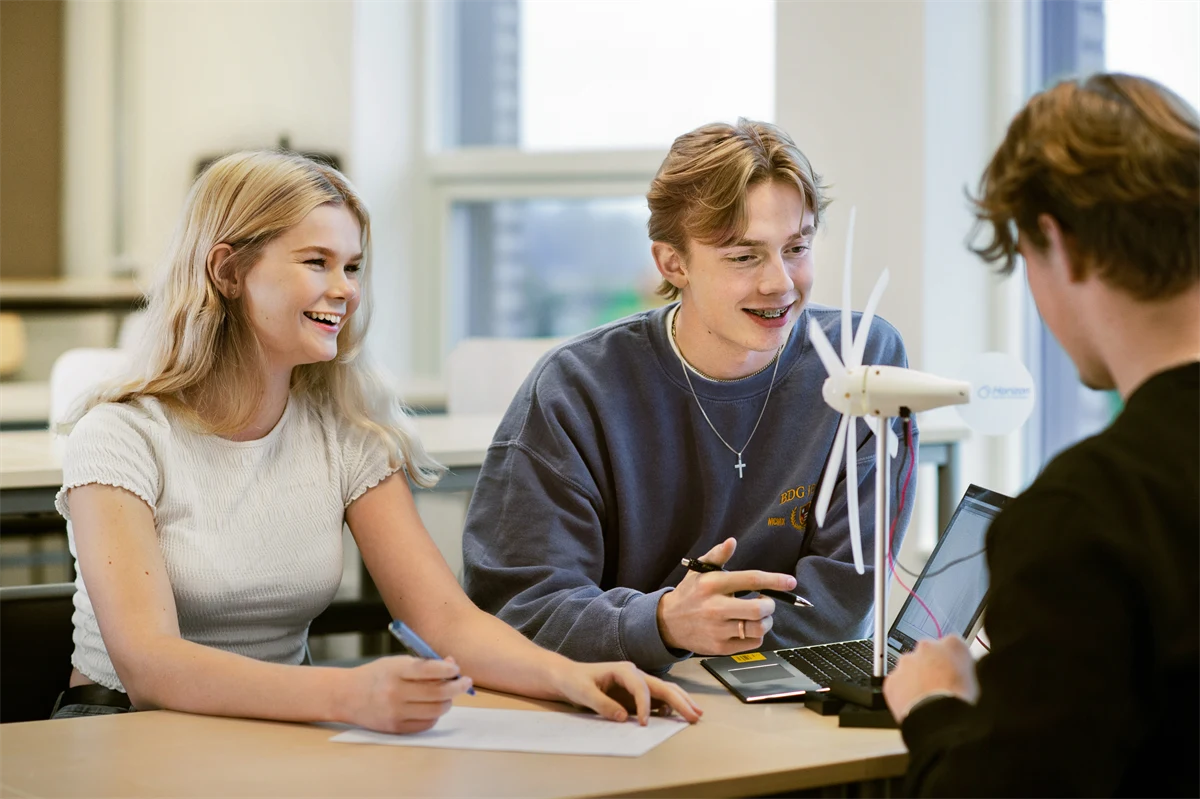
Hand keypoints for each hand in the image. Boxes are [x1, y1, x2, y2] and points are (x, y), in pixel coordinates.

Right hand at [340, 655, 473, 733]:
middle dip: (456, 687)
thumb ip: (423, 664)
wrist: (346, 696)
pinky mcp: (395, 728)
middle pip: (436, 693)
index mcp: (395, 671)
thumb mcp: (396, 662)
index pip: (428, 669)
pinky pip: (425, 725)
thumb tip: (452, 666)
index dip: (448, 668)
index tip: (456, 667)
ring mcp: (395, 713)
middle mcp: (394, 693)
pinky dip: (434, 716)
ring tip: (448, 695)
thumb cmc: (377, 675)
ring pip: (435, 711)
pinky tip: (433, 707)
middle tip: (465, 682)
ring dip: (447, 702)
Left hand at [551, 661, 702, 724]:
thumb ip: (602, 704)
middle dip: (679, 700)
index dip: (645, 706)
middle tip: (694, 715)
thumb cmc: (574, 681)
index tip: (643, 724)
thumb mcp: (583, 692)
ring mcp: (637, 684)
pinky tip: (680, 716)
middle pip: (662, 686)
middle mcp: (634, 674)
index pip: (641, 687)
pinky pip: (658, 700)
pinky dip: (671, 707)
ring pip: (665, 691)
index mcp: (623, 670)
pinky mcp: (636, 695)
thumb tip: (623, 717)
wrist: (567, 677)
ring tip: (697, 713)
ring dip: (681, 702)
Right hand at [657, 537, 797, 654]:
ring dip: (766, 621)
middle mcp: (715, 607)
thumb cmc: (690, 593)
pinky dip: (757, 635)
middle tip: (766, 602)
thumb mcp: (699, 570)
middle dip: (770, 605)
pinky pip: (753, 642)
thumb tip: (732, 542)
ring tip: (759, 615)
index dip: (775, 580)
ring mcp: (718, 630)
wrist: (668, 623)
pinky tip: (747, 627)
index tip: (790, 582)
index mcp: (712, 584)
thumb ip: (717, 555)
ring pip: (758, 628)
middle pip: (759, 610)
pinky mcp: (720, 647)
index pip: (751, 580)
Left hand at [883, 635, 978, 722]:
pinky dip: (903, 692)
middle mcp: (927, 647)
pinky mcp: (892, 679)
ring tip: (928, 699)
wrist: (939, 720)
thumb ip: (967, 669)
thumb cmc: (962, 703)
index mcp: (953, 645)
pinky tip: (915, 704)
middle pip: (928, 654)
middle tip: (940, 687)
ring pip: (910, 668)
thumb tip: (965, 673)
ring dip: (916, 679)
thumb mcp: (978, 682)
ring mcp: (907, 662)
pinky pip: (897, 684)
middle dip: (932, 667)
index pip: (952, 646)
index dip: (953, 661)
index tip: (953, 672)